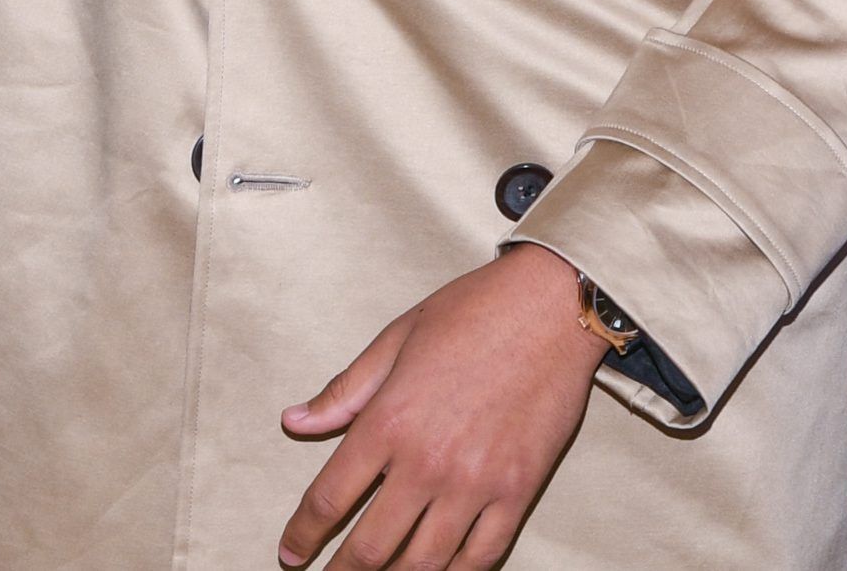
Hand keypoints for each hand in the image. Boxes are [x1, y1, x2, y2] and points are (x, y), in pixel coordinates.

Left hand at [278, 247, 604, 569]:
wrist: (554, 303)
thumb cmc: (474, 311)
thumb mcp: (398, 338)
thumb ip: (345, 390)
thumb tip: (294, 422)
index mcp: (389, 422)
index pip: (329, 500)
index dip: (303, 535)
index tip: (291, 553)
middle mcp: (428, 462)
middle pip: (370, 547)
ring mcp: (476, 482)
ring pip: (423, 563)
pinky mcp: (519, 490)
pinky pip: (482, 556)